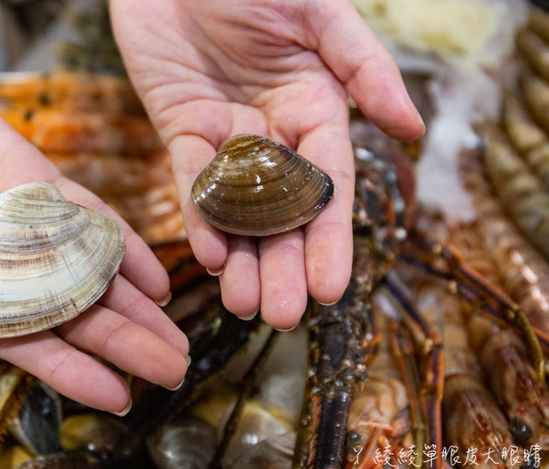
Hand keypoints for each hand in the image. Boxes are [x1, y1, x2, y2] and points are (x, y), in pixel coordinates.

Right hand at [0, 55, 187, 413]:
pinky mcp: (36, 183)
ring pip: (87, 272)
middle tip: (173, 371)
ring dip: (132, 304)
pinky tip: (155, 273)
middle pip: (69, 314)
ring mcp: (22, 224)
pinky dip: (122, 244)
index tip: (117, 396)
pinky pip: (87, 218)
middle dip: (121, 343)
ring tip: (175, 335)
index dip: (68, 370)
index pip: (20, 341)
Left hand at [111, 0, 424, 328]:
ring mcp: (225, 135)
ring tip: (244, 305)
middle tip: (282, 315)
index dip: (330, 239)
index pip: (328, 187)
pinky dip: (199, 216)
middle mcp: (274, 133)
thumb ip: (363, 70)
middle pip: (281, 213)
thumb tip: (413, 131)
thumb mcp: (321, 18)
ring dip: (241, 258)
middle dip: (282, 264)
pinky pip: (190, 180)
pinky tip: (209, 255)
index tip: (334, 288)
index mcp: (316, 110)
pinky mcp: (180, 128)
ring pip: (236, 210)